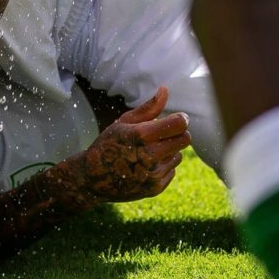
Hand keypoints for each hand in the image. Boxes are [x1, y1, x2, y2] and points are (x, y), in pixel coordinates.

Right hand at [74, 87, 190, 203]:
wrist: (93, 178)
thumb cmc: (108, 144)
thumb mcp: (124, 122)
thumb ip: (149, 107)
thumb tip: (165, 89)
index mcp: (141, 135)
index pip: (179, 124)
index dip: (181, 119)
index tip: (178, 118)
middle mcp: (150, 156)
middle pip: (185, 140)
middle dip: (178, 133)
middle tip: (165, 133)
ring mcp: (153, 174)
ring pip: (178, 155)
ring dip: (169, 151)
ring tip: (149, 151)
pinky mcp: (155, 188)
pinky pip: (171, 171)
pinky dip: (162, 166)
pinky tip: (145, 165)